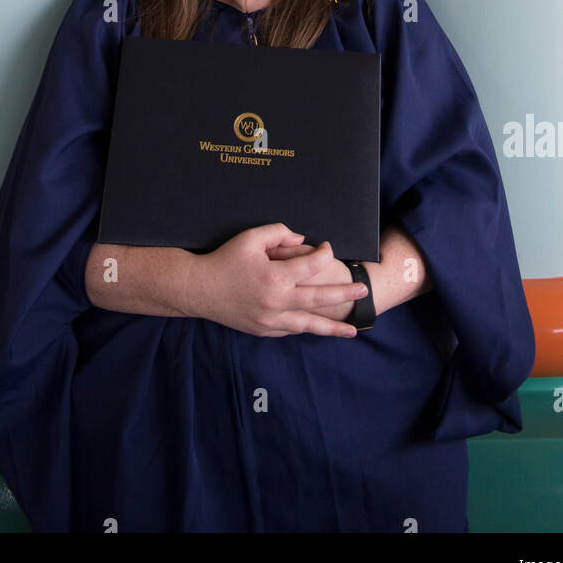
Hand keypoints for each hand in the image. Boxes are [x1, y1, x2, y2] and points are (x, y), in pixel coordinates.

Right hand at [188, 224, 366, 337]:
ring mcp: (270, 319)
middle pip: (319, 298)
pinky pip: (290, 330)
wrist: (199, 290)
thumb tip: (302, 240)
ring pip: (309, 324)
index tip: (328, 247)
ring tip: (353, 330)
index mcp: (275, 276)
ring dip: (332, 327)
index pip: (312, 265)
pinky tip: (317, 327)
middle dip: (344, 294)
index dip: (324, 253)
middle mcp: (277, 301)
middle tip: (363, 291)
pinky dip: (305, 327)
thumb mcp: (250, 237)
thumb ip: (278, 233)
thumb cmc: (225, 260)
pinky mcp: (263, 330)